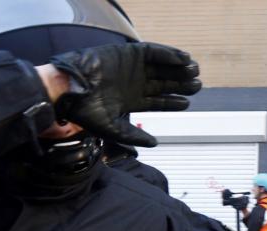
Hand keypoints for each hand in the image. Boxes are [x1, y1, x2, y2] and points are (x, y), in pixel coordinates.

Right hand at [48, 43, 200, 145]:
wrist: (69, 90)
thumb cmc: (85, 111)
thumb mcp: (113, 129)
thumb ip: (134, 136)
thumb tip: (155, 144)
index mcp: (132, 100)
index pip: (158, 101)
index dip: (174, 102)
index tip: (187, 103)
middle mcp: (134, 83)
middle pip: (164, 83)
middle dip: (181, 84)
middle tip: (197, 85)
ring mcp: (132, 68)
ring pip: (162, 67)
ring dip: (179, 68)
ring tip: (194, 71)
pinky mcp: (128, 53)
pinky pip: (153, 52)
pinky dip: (169, 54)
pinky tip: (182, 59)